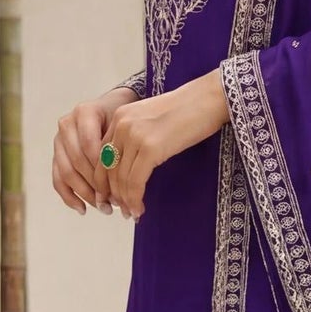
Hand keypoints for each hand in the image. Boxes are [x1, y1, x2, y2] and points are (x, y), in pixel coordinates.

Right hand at [53, 85, 137, 215]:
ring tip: (104, 208)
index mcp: (84, 112)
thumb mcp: (127, 124)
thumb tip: (128, 180)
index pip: (90, 146)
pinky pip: (58, 179)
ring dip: (85, 194)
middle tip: (114, 201)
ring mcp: (59, 140)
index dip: (103, 170)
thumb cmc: (122, 118)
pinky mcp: (57, 155)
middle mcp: (67, 124)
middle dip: (96, 185)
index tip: (120, 187)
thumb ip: (122, 145)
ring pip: (66, 172)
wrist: (112, 109)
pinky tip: (83, 209)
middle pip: (77, 161)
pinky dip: (69, 196)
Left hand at [104, 70, 229, 218]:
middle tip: (122, 211)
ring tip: (133, 213)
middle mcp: (121, 125)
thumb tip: (130, 168)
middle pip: (107, 169)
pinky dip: (135, 199)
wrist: (209, 98)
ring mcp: (134, 136)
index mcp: (119, 117)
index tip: (111, 197)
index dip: (103, 181)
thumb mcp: (152, 120)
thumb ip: (136, 137)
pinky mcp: (150, 148)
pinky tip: (140, 209)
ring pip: (120, 179)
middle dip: (113, 195)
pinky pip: (135, 182)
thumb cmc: (188, 111)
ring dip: (125, 201)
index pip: (101, 155)